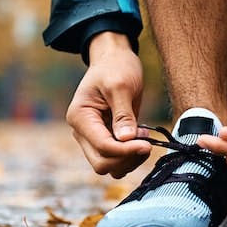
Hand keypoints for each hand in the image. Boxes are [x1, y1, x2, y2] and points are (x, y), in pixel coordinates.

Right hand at [66, 32, 151, 177]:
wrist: (114, 59)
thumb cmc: (116, 67)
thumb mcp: (121, 85)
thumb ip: (123, 114)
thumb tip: (126, 139)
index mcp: (80, 117)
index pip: (102, 146)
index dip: (125, 150)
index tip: (147, 144)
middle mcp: (82, 132)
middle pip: (102, 163)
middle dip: (126, 157)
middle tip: (147, 143)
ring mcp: (93, 137)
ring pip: (109, 166)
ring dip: (129, 160)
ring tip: (144, 138)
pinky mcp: (106, 139)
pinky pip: (116, 160)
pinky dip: (131, 156)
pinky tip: (141, 138)